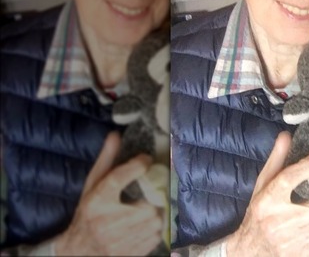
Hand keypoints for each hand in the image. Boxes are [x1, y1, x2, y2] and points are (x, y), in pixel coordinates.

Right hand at [54, 131, 162, 255]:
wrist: (80, 250)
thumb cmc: (89, 213)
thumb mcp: (93, 186)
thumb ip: (106, 161)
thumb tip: (115, 135)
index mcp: (96, 202)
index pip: (117, 178)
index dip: (136, 165)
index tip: (146, 159)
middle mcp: (106, 222)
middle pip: (148, 204)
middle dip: (151, 200)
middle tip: (145, 198)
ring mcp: (119, 241)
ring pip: (156, 221)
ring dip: (154, 215)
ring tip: (141, 213)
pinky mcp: (131, 253)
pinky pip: (156, 236)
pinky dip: (153, 229)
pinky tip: (140, 227)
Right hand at [225, 132, 308, 256]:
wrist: (252, 251)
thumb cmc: (259, 214)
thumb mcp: (263, 186)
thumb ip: (276, 160)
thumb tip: (286, 135)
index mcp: (267, 201)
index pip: (289, 178)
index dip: (308, 166)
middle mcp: (279, 221)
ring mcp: (292, 240)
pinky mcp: (304, 253)